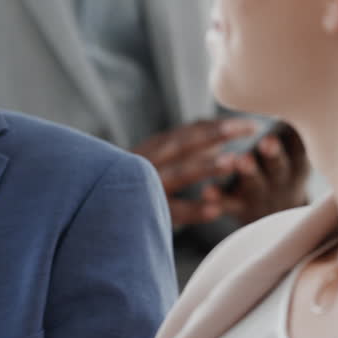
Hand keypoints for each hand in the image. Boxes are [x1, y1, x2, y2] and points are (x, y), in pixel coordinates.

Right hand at [132, 118, 257, 226]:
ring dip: (206, 167)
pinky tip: (216, 209)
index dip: (217, 126)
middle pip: (185, 144)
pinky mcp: (141, 213)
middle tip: (250, 128)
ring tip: (234, 162)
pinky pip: (172, 211)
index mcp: (152, 150)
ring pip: (179, 174)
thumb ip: (182, 152)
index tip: (249, 124)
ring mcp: (143, 186)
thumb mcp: (153, 163)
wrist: (87, 207)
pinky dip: (194, 210)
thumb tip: (219, 140)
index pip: (187, 133)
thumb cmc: (128, 187)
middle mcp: (146, 162)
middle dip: (217, 134)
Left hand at [199, 123, 308, 225]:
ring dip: (248, 172)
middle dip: (273, 154)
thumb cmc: (282, 169)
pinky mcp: (239, 208)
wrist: (274, 214)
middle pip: (279, 167)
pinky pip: (228, 204)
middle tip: (266, 141)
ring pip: (254, 184)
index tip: (294, 122)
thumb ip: (290, 131)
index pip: (299, 148)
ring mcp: (260, 195)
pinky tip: (207, 191)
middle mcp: (280, 179)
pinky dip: (219, 198)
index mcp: (295, 162)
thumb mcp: (293, 154)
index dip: (297, 137)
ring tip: (239, 159)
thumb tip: (299, 85)